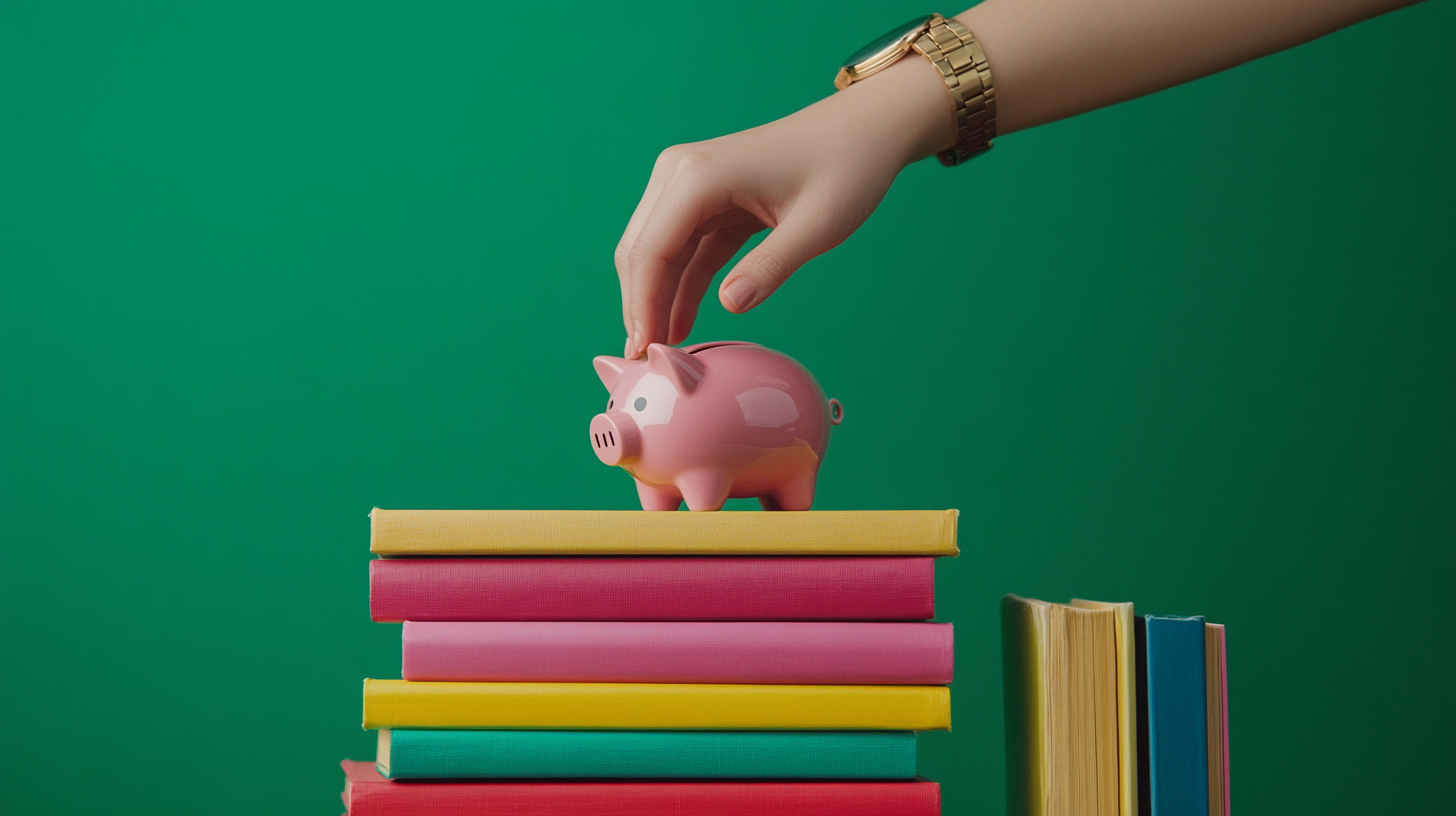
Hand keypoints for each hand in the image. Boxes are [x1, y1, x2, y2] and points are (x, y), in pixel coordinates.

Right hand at [614, 57, 953, 357]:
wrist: (863, 130)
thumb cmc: (846, 168)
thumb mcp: (817, 226)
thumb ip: (771, 268)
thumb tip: (729, 307)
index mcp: (698, 176)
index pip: (650, 251)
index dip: (641, 306)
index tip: (644, 353)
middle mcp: (681, 173)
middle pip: (641, 252)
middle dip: (640, 307)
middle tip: (648, 363)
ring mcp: (690, 183)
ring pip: (656, 253)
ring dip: (656, 300)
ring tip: (663, 351)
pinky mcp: (705, 197)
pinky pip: (683, 249)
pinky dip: (680, 285)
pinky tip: (680, 323)